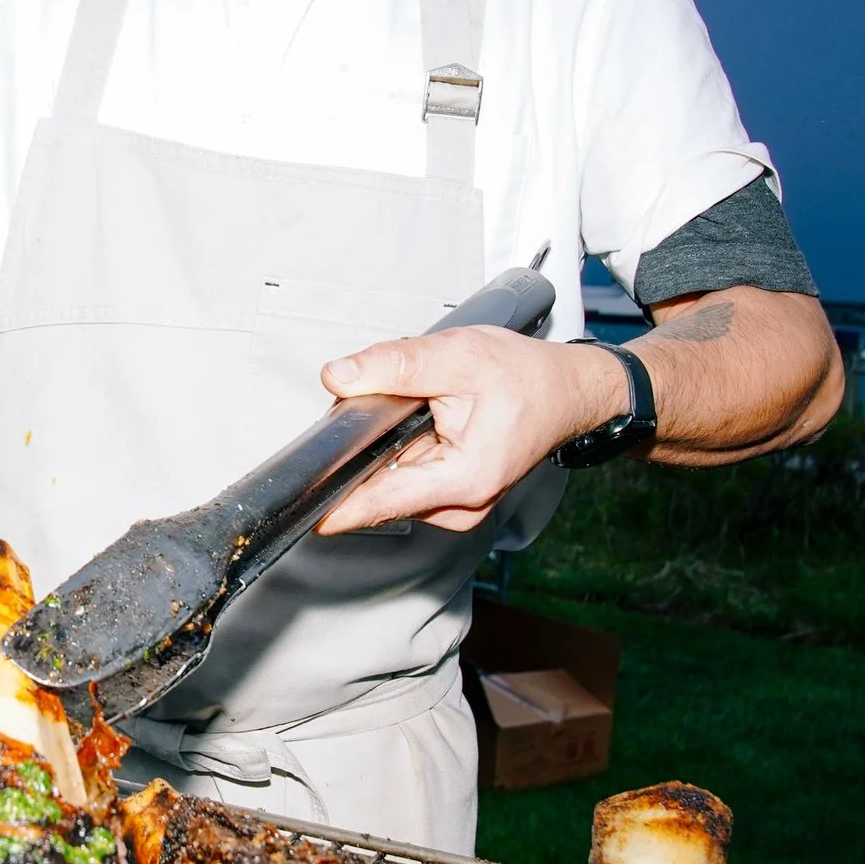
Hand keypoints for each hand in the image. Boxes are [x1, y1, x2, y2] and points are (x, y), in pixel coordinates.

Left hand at [314, 329, 626, 533]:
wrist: (569, 391)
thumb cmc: (527, 377)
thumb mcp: (459, 356)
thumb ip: (395, 365)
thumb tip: (338, 376)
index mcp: (464, 481)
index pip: (378, 502)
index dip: (333, 502)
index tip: (295, 507)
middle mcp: (458, 506)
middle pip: (377, 485)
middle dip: (371, 445)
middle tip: (401, 402)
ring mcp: (454, 507)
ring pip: (388, 479)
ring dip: (389, 444)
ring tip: (427, 407)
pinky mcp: (449, 498)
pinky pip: (405, 476)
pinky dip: (405, 448)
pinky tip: (428, 422)